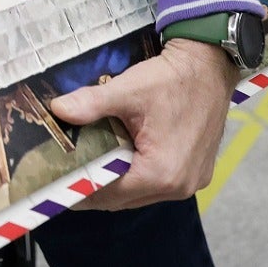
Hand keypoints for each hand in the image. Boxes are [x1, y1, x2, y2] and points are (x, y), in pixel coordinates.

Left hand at [49, 39, 237, 209]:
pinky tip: (121, 157)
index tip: (57, 180)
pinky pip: (158, 185)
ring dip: (117, 183)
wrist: (210, 67)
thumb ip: (90, 104)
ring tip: (91, 163)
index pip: (109, 195)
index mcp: (162, 172)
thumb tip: (57, 110)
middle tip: (68, 170)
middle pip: (124, 199)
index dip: (81, 188)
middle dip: (95, 187)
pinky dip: (137, 176)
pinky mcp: (198, 173)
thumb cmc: (171, 80)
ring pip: (141, 194)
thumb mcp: (127, 89)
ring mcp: (192, 182)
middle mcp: (180, 186)